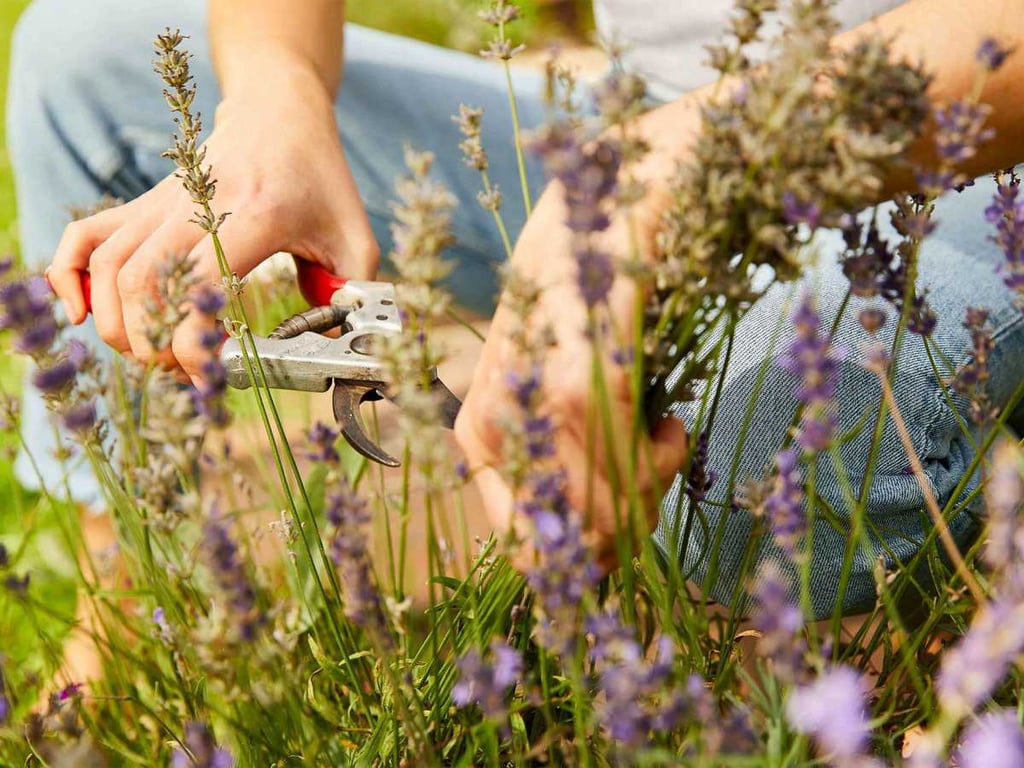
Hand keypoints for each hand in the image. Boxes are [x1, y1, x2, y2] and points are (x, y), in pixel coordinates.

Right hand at [47, 55, 378, 380]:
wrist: (279, 112)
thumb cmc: (320, 180)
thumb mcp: (355, 236)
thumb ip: (351, 294)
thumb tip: (323, 346)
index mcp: (256, 215)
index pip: (201, 284)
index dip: (193, 343)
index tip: (208, 378)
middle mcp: (197, 205)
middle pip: (143, 283)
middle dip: (153, 345)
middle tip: (181, 372)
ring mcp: (161, 202)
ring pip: (110, 267)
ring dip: (118, 326)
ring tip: (152, 356)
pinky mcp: (142, 204)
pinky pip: (85, 237)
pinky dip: (70, 277)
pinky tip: (82, 314)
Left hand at [454, 179, 688, 572]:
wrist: (608, 203)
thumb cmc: (585, 301)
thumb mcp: (555, 388)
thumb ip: (558, 462)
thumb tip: (591, 551)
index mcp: (478, 432)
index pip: (523, 544)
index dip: (583, 559)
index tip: (624, 535)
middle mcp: (492, 426)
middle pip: (569, 544)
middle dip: (624, 528)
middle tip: (649, 471)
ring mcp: (533, 409)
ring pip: (608, 515)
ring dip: (650, 487)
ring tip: (658, 433)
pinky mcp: (582, 385)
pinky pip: (636, 466)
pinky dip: (665, 452)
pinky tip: (664, 417)